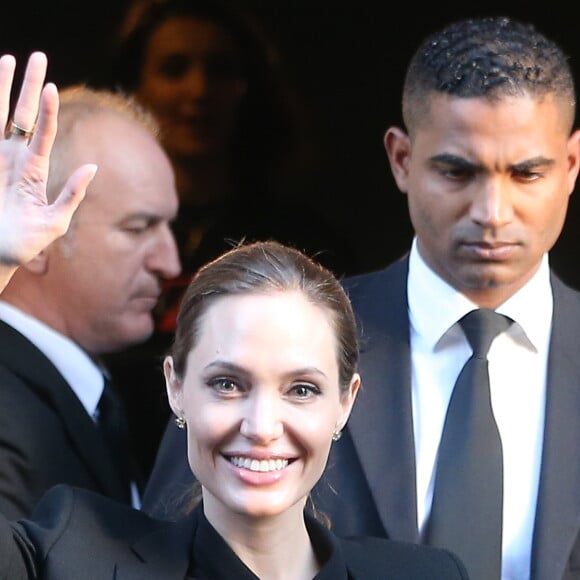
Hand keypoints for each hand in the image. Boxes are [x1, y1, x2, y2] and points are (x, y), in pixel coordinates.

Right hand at [0, 52, 96, 287]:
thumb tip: (94, 167)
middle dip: (29, 86)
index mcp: (35, 170)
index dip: (48, 109)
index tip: (51, 86)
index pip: (44, 132)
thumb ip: (72, 194)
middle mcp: (15, 158)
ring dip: (2, 88)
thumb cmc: (26, 243)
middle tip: (37, 57)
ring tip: (8, 59)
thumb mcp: (56, 221)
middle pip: (23, 115)